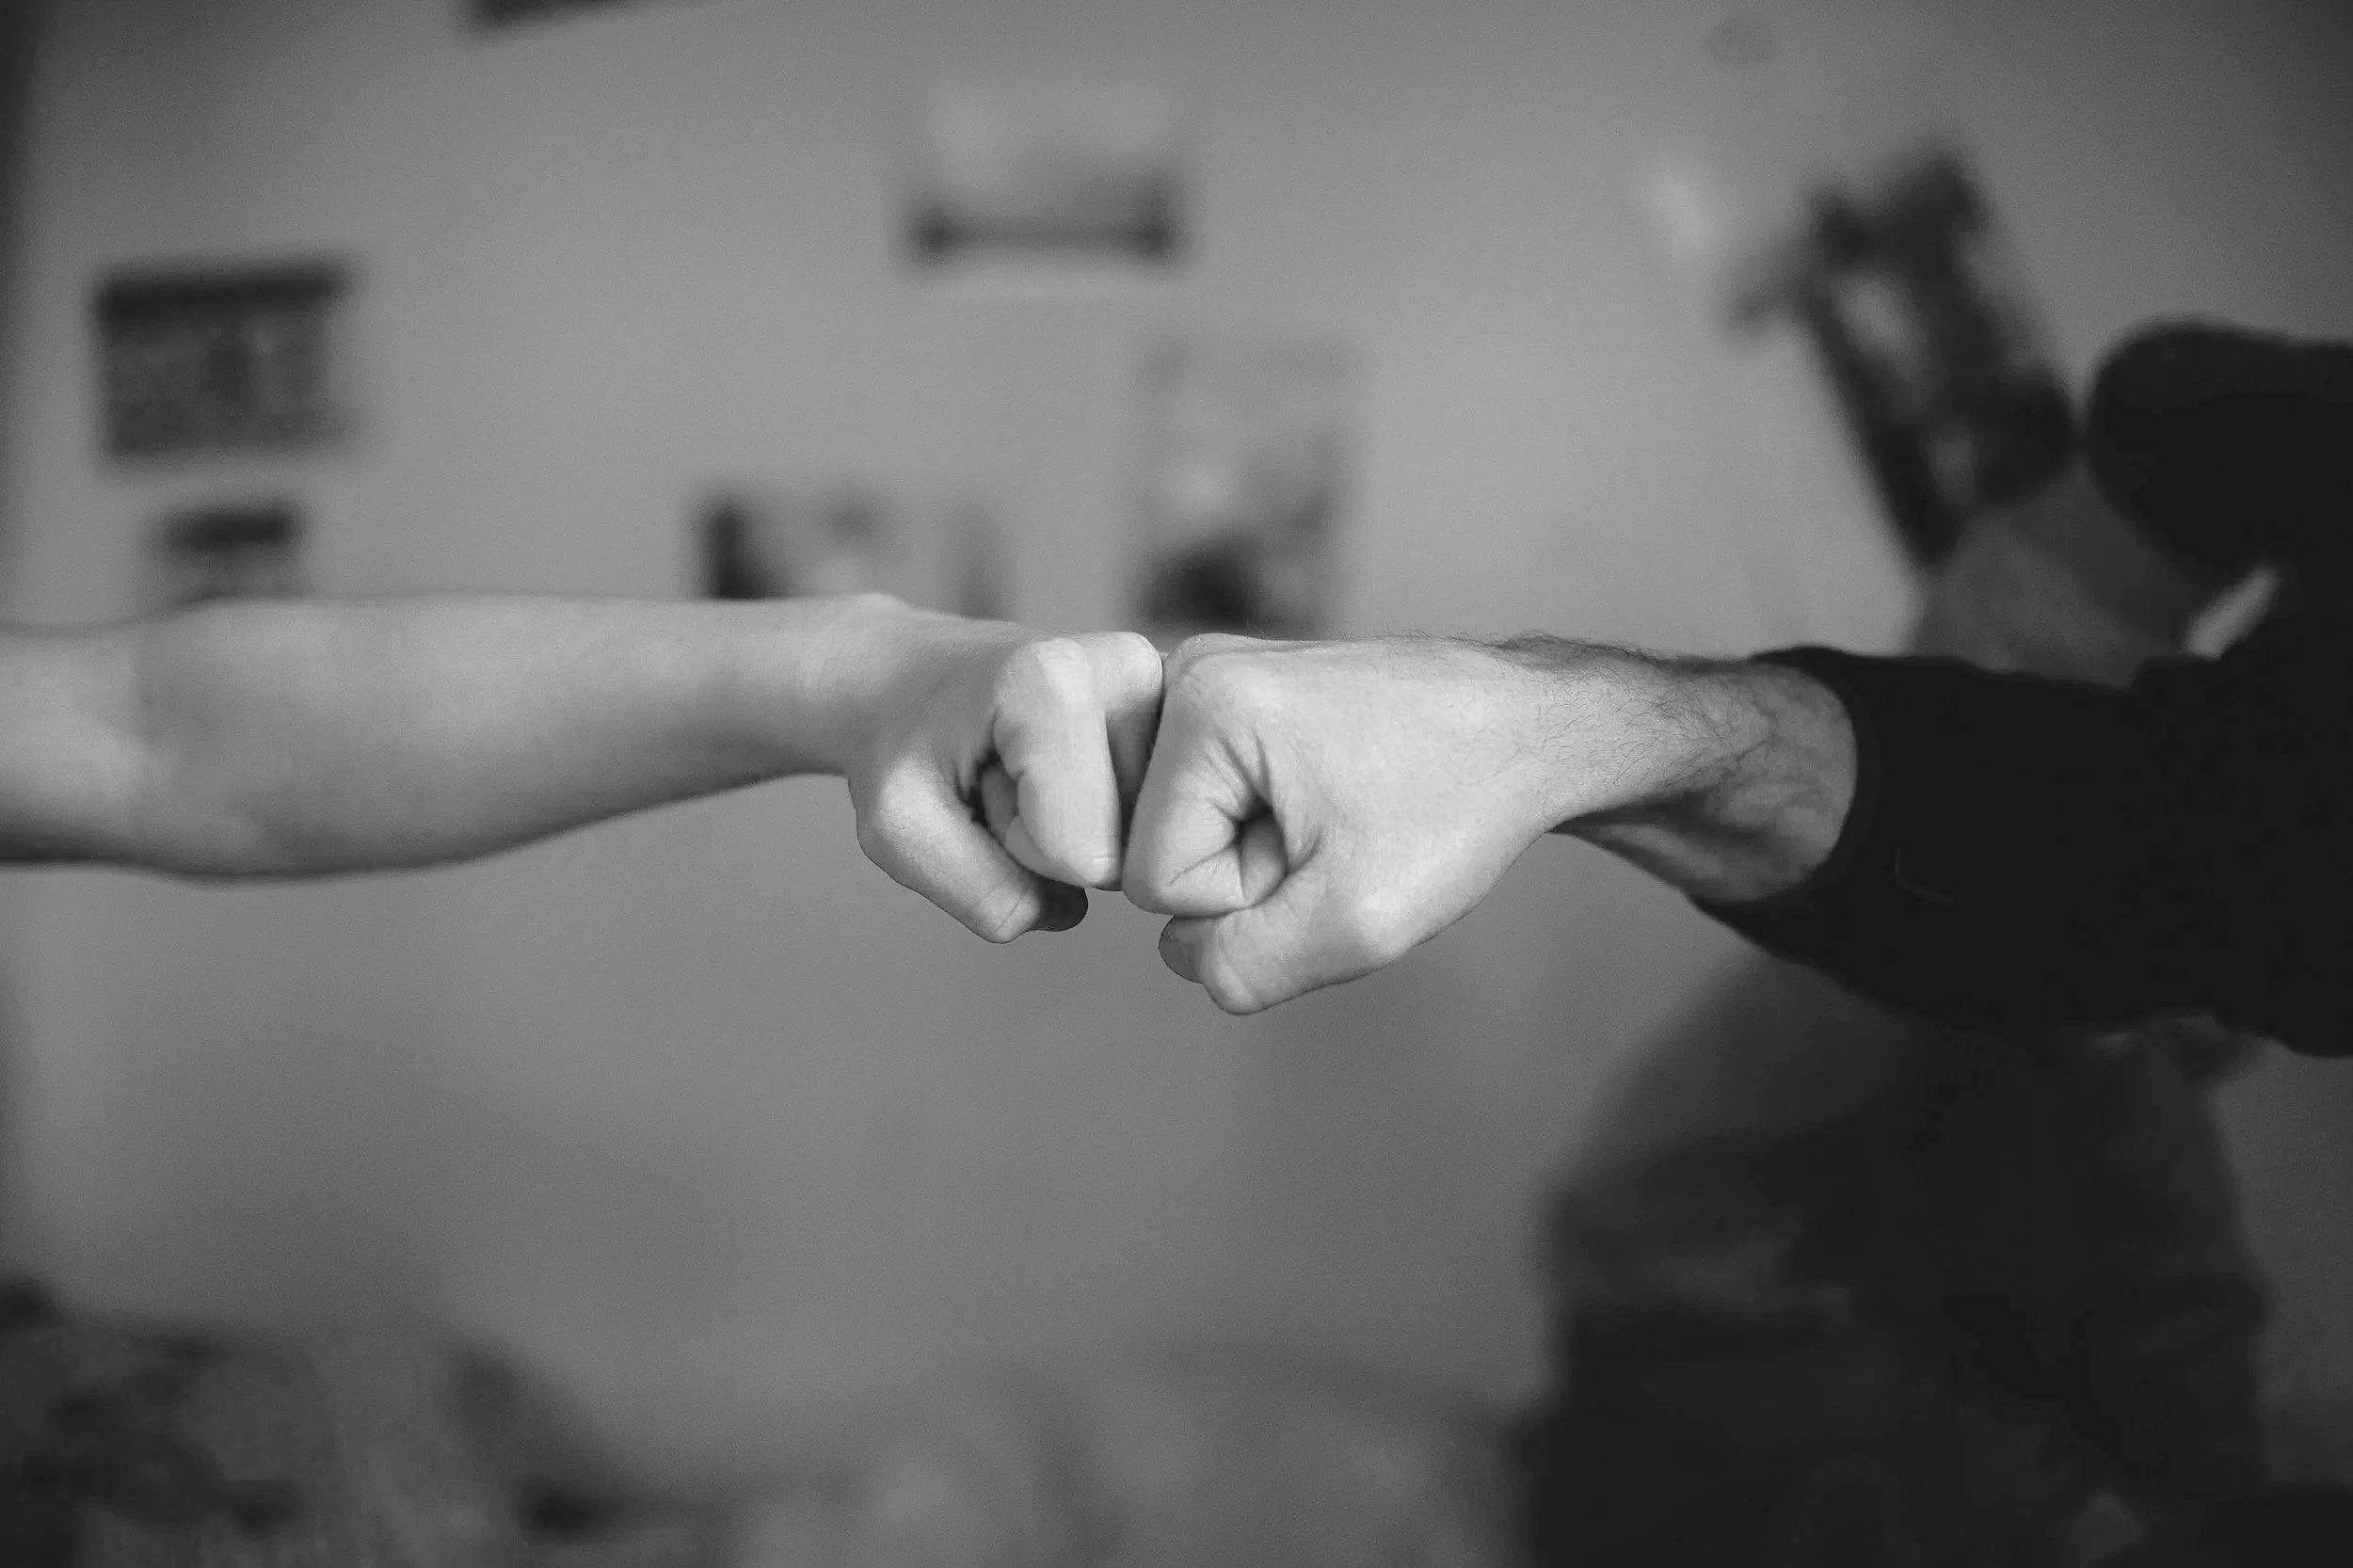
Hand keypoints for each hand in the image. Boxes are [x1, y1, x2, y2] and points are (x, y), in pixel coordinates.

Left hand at [818, 598, 1163, 941]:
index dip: (1016, 848)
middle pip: (1124, 847)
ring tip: (1022, 771)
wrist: (904, 676)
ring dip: (1076, 828)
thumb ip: (982, 893)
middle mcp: (1129, 667)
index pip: (1080, 854)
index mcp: (1055, 680)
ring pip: (1146, 838)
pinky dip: (1103, 814)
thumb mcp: (898, 831)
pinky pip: (1157, 817)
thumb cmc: (895, 743)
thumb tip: (1070, 910)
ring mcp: (1163, 685)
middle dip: (1051, 840)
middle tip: (999, 779)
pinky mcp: (1176, 708)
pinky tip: (1062, 769)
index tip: (979, 788)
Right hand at [1122, 634, 1574, 1012]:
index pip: (1154, 879)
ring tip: (1340, 817)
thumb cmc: (1460, 804)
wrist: (1531, 728)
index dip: (1246, 899)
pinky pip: (1214, 803)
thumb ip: (1242, 967)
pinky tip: (1331, 801)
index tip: (1330, 852)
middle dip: (1250, 873)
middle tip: (1341, 835)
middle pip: (1161, 849)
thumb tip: (1186, 954)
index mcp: (1202, 704)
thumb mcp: (1357, 923)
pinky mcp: (1236, 695)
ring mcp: (1212, 677)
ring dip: (1264, 852)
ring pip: (1188, 831)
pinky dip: (1270, 824)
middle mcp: (1190, 672)